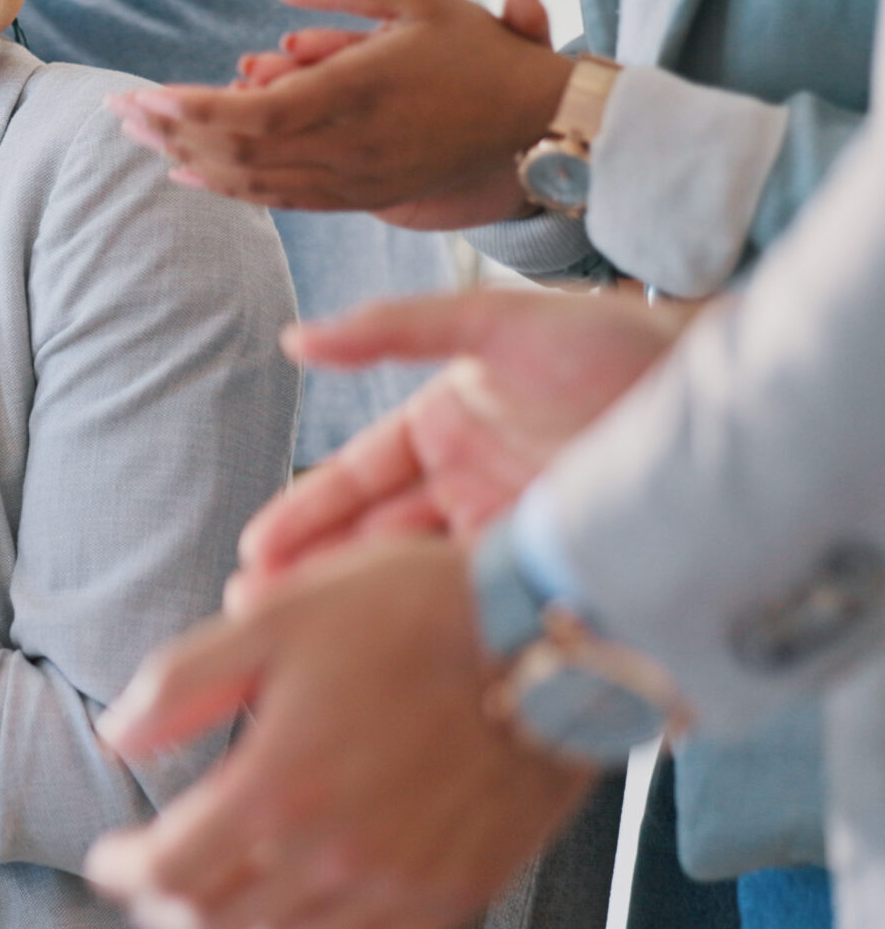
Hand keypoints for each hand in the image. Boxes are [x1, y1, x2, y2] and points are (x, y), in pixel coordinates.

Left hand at [86, 538, 593, 928]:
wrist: (550, 637)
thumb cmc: (414, 612)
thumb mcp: (276, 616)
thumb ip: (181, 684)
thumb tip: (117, 735)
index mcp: (279, 786)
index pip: (168, 872)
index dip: (123, 871)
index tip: (112, 856)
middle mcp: (336, 854)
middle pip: (215, 922)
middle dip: (168, 904)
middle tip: (154, 878)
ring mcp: (400, 885)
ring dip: (234, 924)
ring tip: (215, 894)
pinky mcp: (454, 892)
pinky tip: (302, 903)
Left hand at [106, 0, 575, 229]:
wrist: (536, 122)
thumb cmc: (474, 48)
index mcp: (356, 93)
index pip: (251, 115)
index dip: (188, 112)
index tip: (140, 95)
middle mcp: (349, 147)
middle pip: (236, 153)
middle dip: (168, 134)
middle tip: (115, 111)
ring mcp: (354, 180)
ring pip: (252, 183)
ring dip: (187, 162)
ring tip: (137, 138)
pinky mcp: (360, 199)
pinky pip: (279, 200)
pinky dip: (227, 187)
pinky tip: (187, 174)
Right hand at [228, 288, 695, 608]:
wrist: (715, 390)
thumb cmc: (611, 340)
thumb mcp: (493, 321)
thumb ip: (392, 328)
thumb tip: (296, 339)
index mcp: (443, 425)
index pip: (354, 480)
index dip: (304, 518)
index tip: (256, 552)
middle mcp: (468, 484)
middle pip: (374, 540)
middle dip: (314, 577)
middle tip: (255, 613)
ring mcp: (508, 530)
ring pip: (417, 578)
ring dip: (362, 610)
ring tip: (308, 645)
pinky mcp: (552, 567)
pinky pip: (479, 599)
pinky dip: (432, 623)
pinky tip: (392, 649)